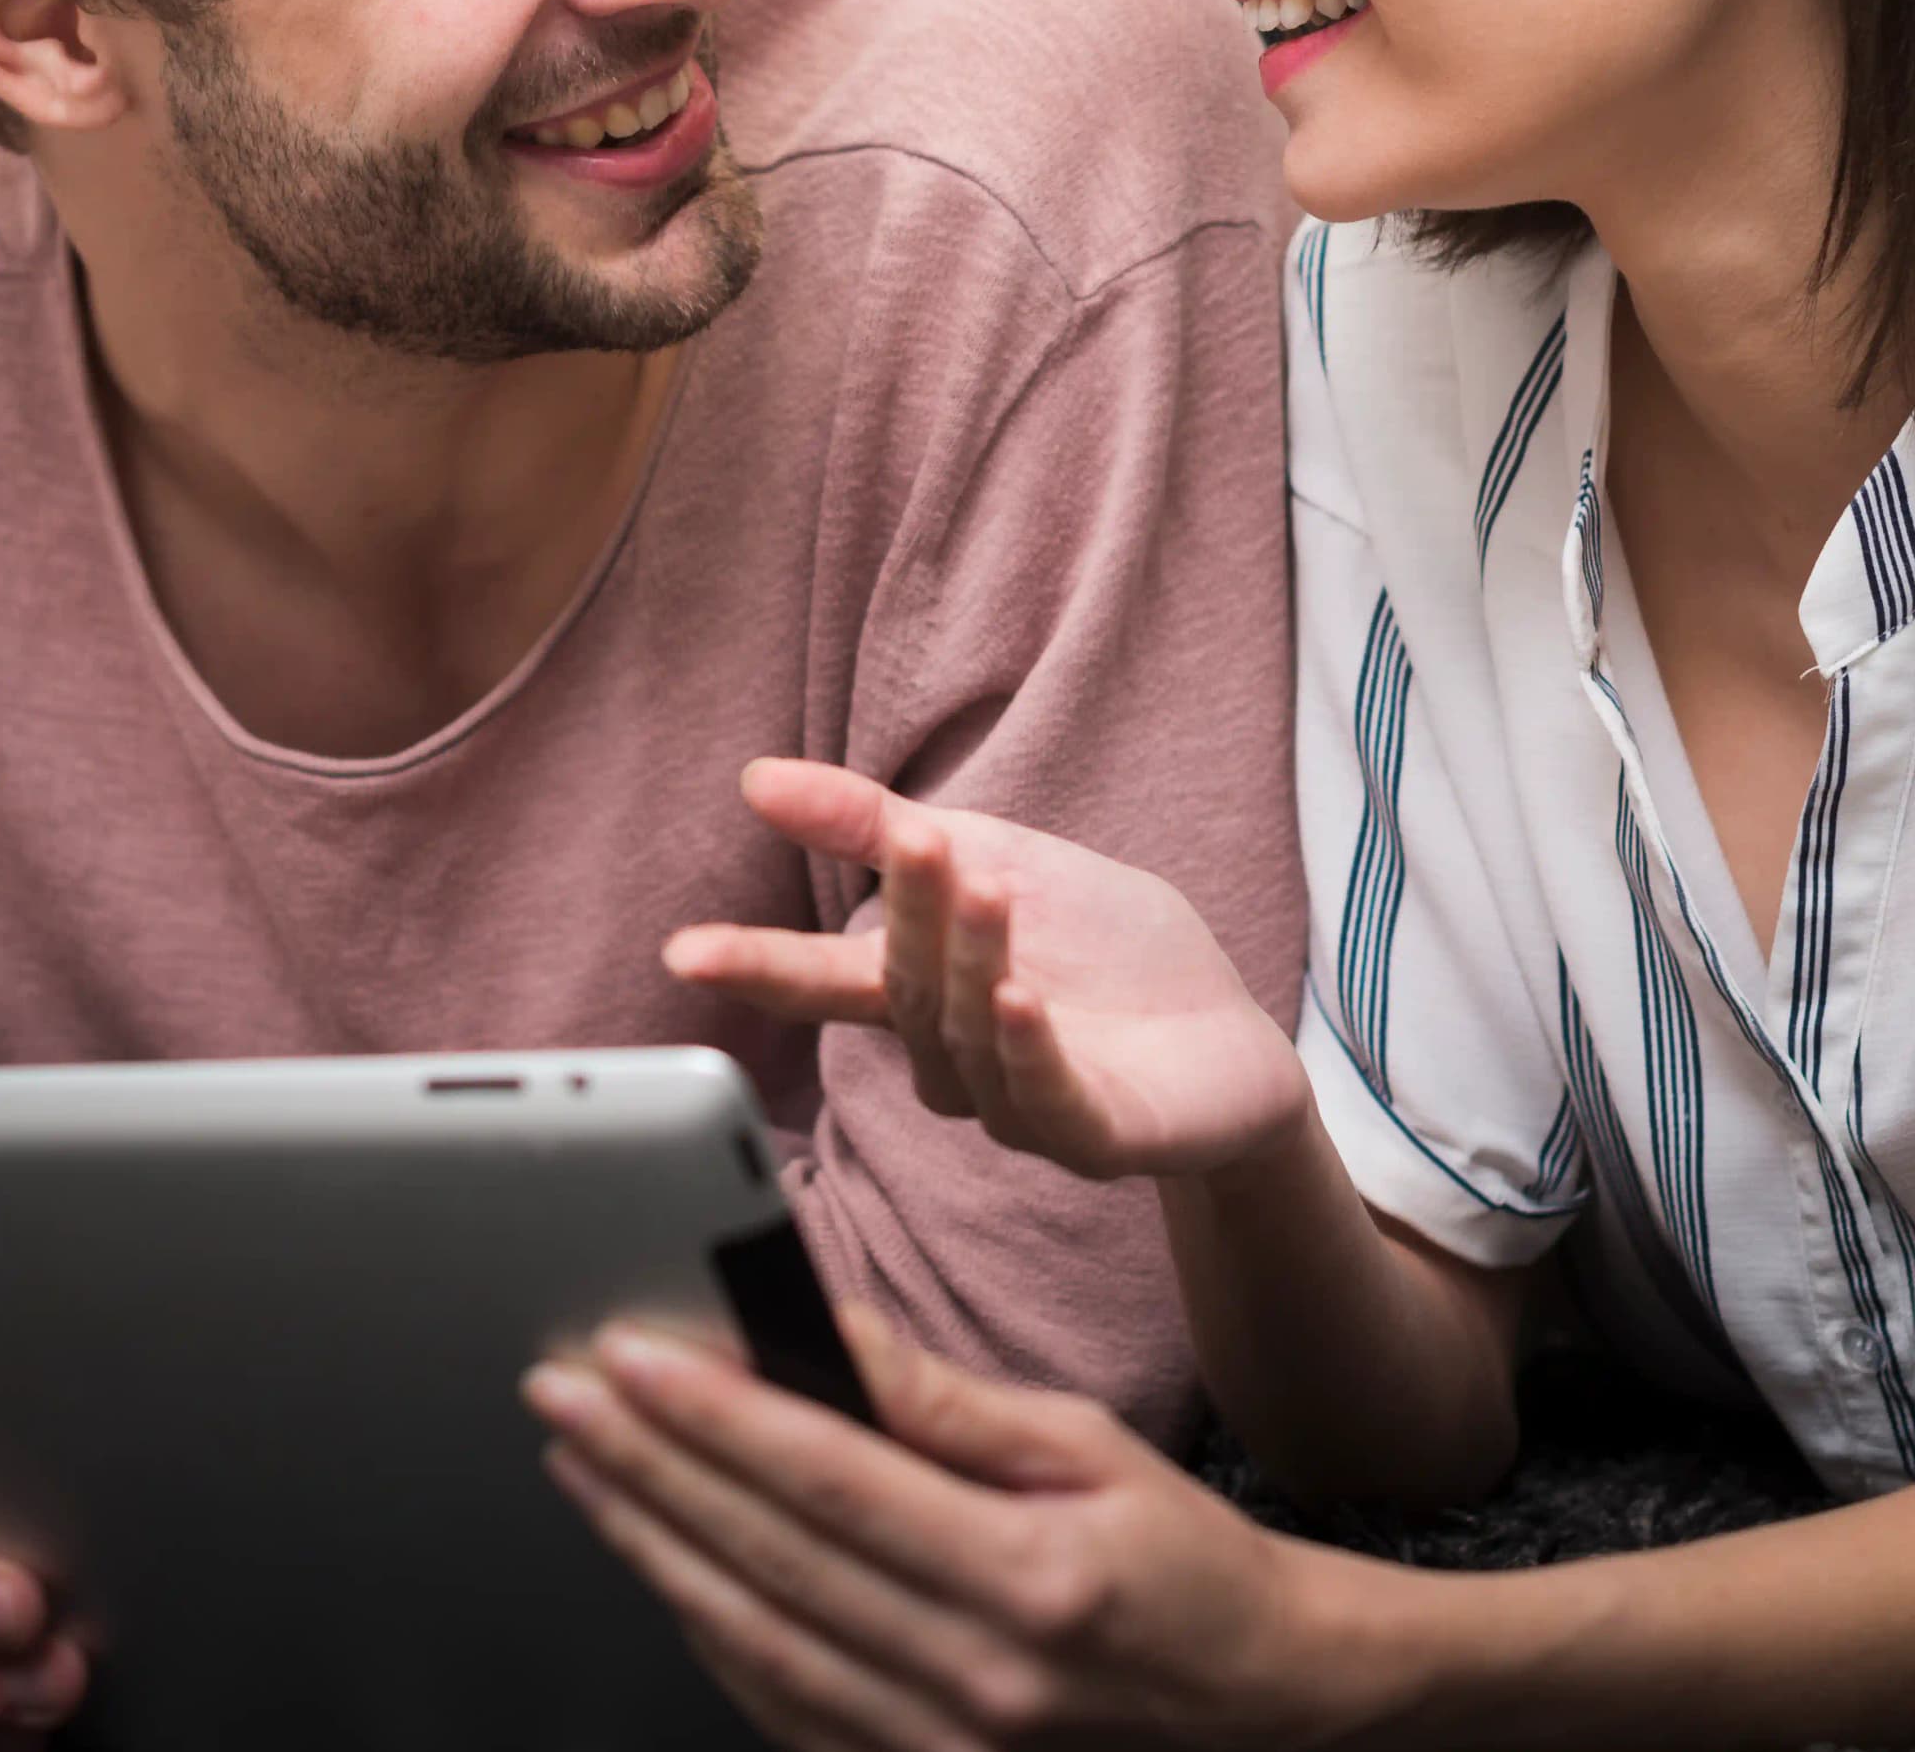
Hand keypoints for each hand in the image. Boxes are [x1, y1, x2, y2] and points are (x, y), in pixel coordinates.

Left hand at [526, 1310, 1382, 1751]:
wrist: (1248, 1700)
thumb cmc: (1175, 1559)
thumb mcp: (1086, 1447)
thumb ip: (947, 1402)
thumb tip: (830, 1332)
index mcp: (1032, 1577)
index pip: (835, 1482)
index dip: (719, 1416)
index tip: (630, 1354)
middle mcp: (979, 1678)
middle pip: (773, 1560)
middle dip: (650, 1468)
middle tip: (565, 1391)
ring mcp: (942, 1749)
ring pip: (754, 1643)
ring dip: (653, 1547)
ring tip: (582, 1464)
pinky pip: (780, 1707)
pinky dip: (706, 1630)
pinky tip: (660, 1561)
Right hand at [673, 759, 1306, 1178]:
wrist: (1228, 1035)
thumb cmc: (1103, 950)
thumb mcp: (991, 856)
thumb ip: (875, 826)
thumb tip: (756, 778)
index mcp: (921, 994)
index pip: (823, 979)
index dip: (758, 965)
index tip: (686, 951)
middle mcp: (953, 1061)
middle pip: (906, 990)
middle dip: (908, 914)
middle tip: (919, 841)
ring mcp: (1018, 1105)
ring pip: (966, 1040)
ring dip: (969, 962)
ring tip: (987, 890)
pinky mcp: (1093, 1136)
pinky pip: (1044, 1100)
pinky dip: (1025, 1050)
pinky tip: (1019, 1000)